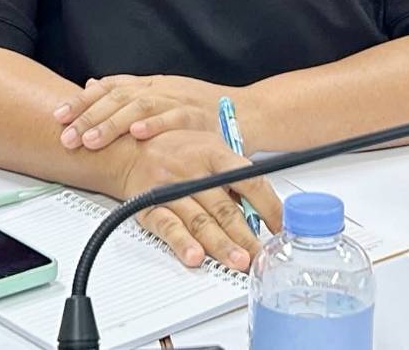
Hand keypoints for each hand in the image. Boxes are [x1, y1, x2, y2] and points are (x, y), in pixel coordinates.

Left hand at [54, 74, 224, 149]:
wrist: (247, 112)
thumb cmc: (201, 108)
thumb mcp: (161, 94)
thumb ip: (127, 90)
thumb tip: (91, 85)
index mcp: (150, 84)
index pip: (109, 88)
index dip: (82, 101)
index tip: (58, 116)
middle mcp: (160, 89)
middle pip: (118, 98)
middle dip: (89, 117)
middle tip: (67, 135)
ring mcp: (179, 100)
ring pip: (140, 107)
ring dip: (113, 124)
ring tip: (91, 139)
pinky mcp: (198, 116)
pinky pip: (174, 118)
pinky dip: (155, 125)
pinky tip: (137, 134)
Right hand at [118, 129, 281, 270]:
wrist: (128, 147)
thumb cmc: (175, 148)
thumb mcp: (209, 146)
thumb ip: (233, 176)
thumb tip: (261, 208)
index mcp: (213, 153)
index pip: (249, 180)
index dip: (269, 205)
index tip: (281, 225)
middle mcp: (193, 171)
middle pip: (225, 207)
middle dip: (246, 235)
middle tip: (261, 255)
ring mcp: (171, 189)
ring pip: (200, 221)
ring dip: (221, 244)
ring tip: (238, 262)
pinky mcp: (149, 206)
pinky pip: (168, 226)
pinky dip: (182, 243)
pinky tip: (194, 256)